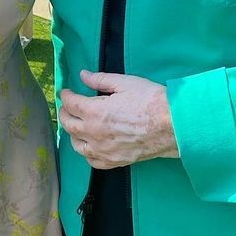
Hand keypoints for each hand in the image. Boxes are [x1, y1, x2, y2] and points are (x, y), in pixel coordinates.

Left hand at [58, 69, 179, 169]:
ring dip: (72, 134)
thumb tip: (83, 75)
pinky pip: (92, 161)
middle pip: (68, 124)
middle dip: (64, 114)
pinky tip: (89, 146)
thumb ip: (100, 79)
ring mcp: (102, 150)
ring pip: (76, 145)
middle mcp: (94, 132)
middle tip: (67, 108)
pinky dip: (86, 153)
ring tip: (75, 126)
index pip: (70, 104)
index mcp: (94, 111)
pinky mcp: (114, 161)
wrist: (171, 124)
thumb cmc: (150, 100)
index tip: (66, 92)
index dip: (66, 96)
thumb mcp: (124, 83)